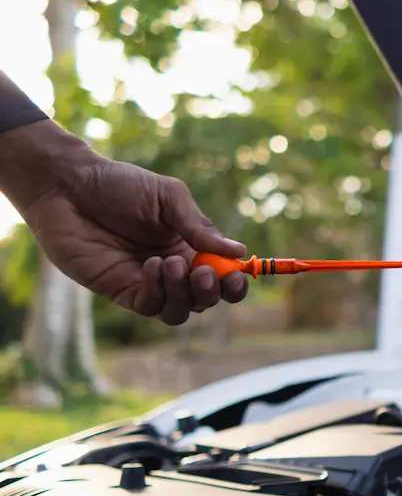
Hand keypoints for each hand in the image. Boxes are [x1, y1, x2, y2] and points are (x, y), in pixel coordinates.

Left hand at [0, 120, 247, 324]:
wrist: (69, 187)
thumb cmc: (118, 185)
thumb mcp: (168, 197)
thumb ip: (199, 226)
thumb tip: (238, 251)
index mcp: (189, 247)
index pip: (223, 276)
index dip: (235, 281)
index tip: (239, 273)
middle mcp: (173, 269)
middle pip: (207, 299)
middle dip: (213, 291)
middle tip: (205, 271)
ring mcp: (147, 283)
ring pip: (181, 311)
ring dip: (186, 294)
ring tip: (171, 263)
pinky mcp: (121, 291)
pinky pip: (151, 307)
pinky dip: (158, 291)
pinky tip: (151, 266)